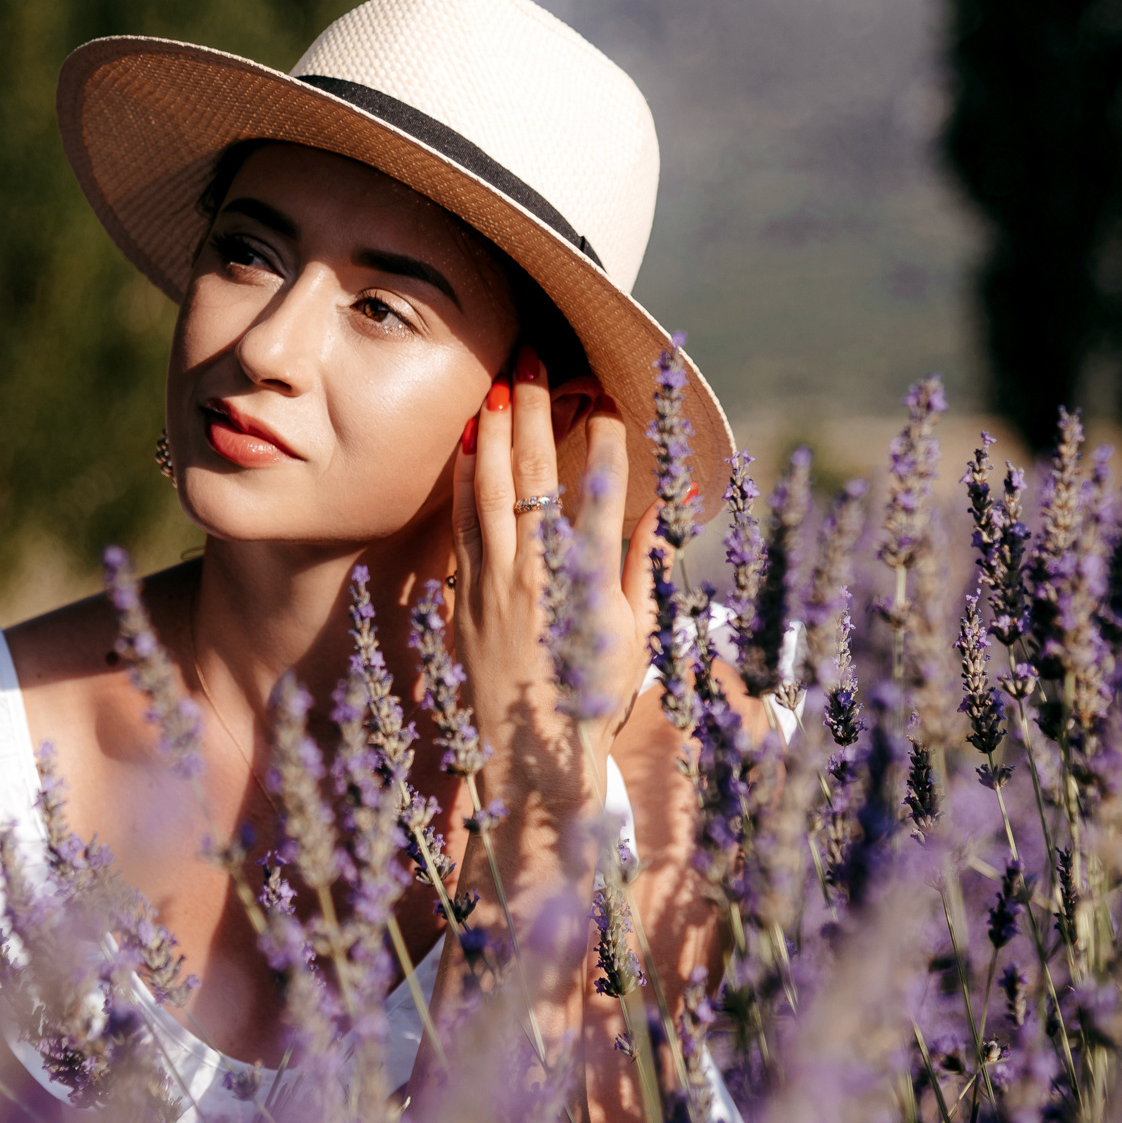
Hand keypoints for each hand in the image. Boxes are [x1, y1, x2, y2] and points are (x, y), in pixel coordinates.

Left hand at [448, 345, 656, 829]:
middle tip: (535, 358)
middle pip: (535, 475)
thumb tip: (661, 507)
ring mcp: (494, 586)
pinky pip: (460, 524)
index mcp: (591, 587)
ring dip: (494, 431)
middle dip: (536, 410)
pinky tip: (467, 443)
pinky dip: (464, 478)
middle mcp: (539, 577)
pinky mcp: (464, 598)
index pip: (600, 493)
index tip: (605, 397)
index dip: (602, 439)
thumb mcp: (637, 637)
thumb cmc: (592, 703)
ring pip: (489, 491)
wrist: (529, 764)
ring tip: (498, 382)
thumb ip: (643, 566)